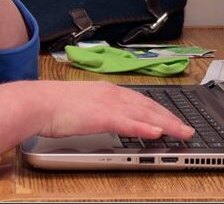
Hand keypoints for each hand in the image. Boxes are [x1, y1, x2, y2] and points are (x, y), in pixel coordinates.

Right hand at [36, 80, 193, 139]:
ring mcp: (107, 103)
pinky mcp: (101, 115)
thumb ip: (96, 108)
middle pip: (147, 105)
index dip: (158, 110)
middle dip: (169, 117)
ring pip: (143, 113)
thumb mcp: (80, 104)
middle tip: (185, 128)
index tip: (171, 119)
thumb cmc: (52, 106)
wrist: (37, 102)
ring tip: (181, 132)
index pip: (138, 100)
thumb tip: (103, 117)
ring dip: (166, 123)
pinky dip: (145, 126)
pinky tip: (158, 132)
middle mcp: (110, 93)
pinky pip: (129, 122)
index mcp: (105, 90)